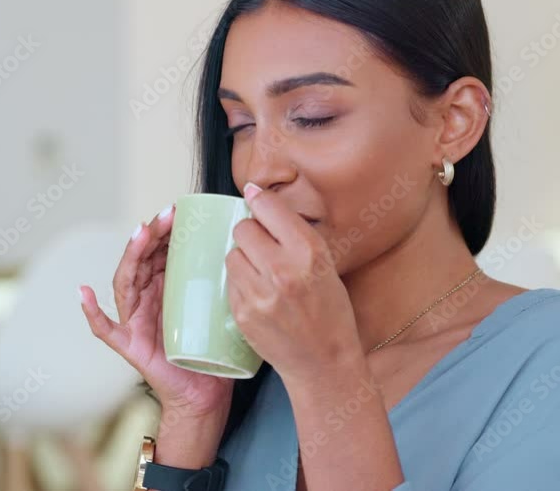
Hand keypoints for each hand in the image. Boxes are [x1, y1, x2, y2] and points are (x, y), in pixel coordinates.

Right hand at [79, 204, 233, 418]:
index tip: (179, 209)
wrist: (206, 393)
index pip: (160, 251)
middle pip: (141, 260)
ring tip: (140, 234)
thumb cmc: (213, 349)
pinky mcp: (131, 345)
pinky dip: (92, 312)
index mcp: (165, 288)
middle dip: (151, 235)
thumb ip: (222, 281)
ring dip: (131, 256)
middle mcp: (146, 300)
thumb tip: (246, 247)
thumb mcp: (220, 307)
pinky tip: (84, 293)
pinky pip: (105, 328)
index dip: (165, 230)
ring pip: (126, 282)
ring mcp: (135, 321)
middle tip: (166, 216)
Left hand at [226, 183, 364, 383]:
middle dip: (250, 233)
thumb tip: (256, 197)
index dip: (258, 200)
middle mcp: (283, 270)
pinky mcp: (243, 314)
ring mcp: (260, 295)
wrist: (325, 362)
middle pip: (243, 229)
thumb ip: (294, 234)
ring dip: (243, 258)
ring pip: (232, 254)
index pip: (268, 207)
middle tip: (264, 247)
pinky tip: (259, 294)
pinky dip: (241, 283)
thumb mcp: (325, 264)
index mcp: (309, 252)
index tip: (254, 197)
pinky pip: (231, 282)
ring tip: (262, 273)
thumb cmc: (329, 311)